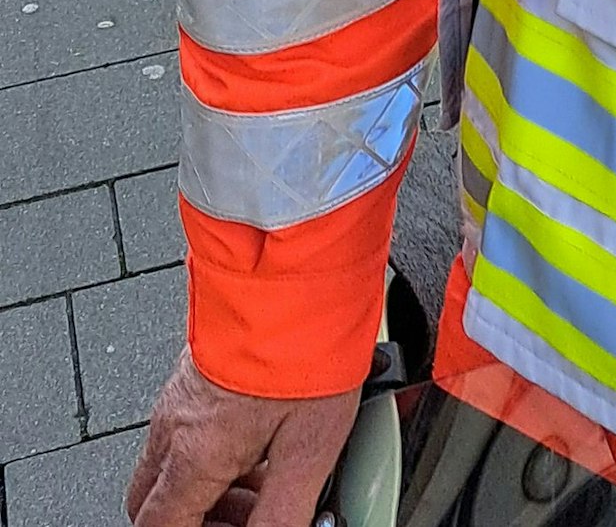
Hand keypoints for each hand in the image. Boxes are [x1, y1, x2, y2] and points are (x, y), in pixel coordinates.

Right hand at [127, 351, 359, 526]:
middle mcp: (173, 425)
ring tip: (265, 486)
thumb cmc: (306, 341)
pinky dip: (215, 451)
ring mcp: (180, 393)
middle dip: (194, 520)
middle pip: (154, 501)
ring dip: (210, 488)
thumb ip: (284, 512)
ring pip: (171, 464)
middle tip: (248, 518)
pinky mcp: (196, 368)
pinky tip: (264, 442)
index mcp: (193, 454)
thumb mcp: (309, 447)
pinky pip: (187, 427)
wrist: (300, 267)